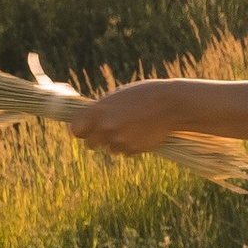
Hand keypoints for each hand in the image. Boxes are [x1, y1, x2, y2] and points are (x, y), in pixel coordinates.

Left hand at [57, 79, 188, 156]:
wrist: (171, 104)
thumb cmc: (145, 95)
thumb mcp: (118, 98)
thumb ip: (102, 110)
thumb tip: (89, 122)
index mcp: (98, 110)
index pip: (75, 129)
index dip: (81, 129)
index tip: (86, 128)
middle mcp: (105, 127)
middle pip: (90, 144)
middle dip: (97, 139)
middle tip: (110, 130)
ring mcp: (119, 140)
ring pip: (109, 148)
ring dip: (117, 142)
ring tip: (133, 127)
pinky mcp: (133, 149)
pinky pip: (125, 152)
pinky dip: (131, 145)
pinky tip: (142, 132)